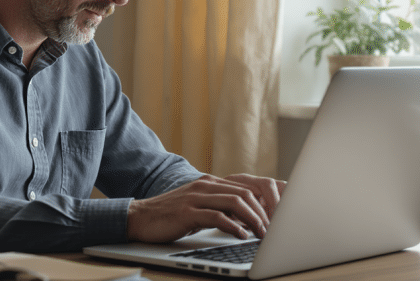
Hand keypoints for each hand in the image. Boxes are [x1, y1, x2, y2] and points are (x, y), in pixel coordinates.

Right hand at [126, 174, 285, 242]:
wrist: (141, 217)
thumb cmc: (172, 216)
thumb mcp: (200, 208)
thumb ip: (221, 208)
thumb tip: (249, 219)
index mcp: (211, 183)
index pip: (247, 185)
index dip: (266, 200)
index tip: (278, 217)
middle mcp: (206, 186)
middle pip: (246, 192)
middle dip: (265, 211)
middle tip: (274, 230)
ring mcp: (196, 197)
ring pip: (235, 201)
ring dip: (254, 219)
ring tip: (262, 234)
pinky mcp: (187, 211)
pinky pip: (217, 216)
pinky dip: (233, 227)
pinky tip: (241, 236)